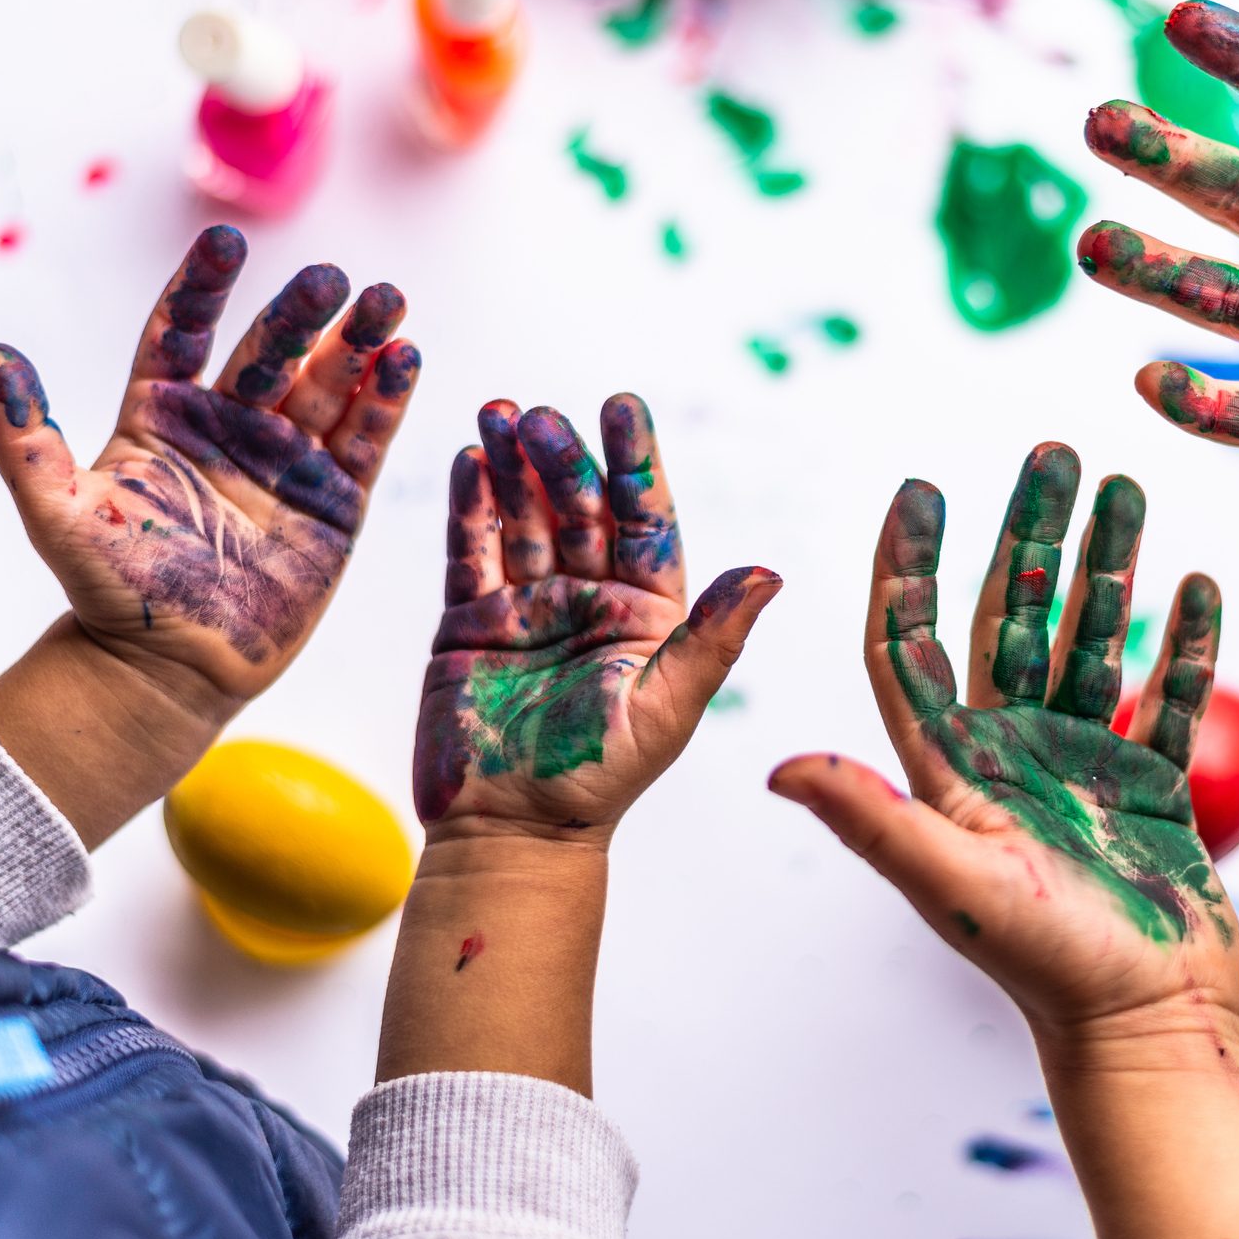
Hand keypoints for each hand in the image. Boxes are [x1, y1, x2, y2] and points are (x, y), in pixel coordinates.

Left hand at [0, 226, 419, 720]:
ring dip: (360, 339)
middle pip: (272, 349)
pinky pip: (365, 438)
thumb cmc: (109, 594)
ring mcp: (285, 460)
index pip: (182, 331)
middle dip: (303, 311)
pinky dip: (387, 398)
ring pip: (329, 382)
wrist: (170, 672)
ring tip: (389, 299)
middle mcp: (229, 425)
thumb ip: (21, 436)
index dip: (203, 286)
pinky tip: (405, 357)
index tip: (224, 241)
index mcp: (162, 416)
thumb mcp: (54, 512)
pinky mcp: (333, 500)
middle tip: (333, 278)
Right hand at [414, 394, 780, 843]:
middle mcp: (592, 600)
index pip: (645, 520)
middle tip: (541, 417)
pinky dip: (471, 506)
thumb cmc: (601, 780)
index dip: (635, 463)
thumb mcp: (669, 706)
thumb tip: (770, 572)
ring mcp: (531, 606)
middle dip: (561, 459)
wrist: (513, 832)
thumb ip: (713, 636)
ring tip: (499, 411)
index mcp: (648, 613)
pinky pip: (473, 551)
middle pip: (579, 509)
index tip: (623, 407)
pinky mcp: (475, 621)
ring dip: (513, 465)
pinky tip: (469, 459)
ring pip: (524, 519)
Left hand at [770, 444, 1238, 1037]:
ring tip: (1126, 486)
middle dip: (1031, 533)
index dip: (908, 567)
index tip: (916, 489)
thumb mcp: (954, 885)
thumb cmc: (1046, 971)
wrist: (1148, 1032)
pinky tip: (1196, 583)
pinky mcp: (1149, 790)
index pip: (915, 647)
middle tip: (1052, 452)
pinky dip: (1182, 643)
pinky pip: (1169, 697)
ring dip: (1109, 565)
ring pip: (1093, 640)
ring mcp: (1083, 767)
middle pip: (1012, 619)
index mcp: (953, 770)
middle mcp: (1011, 755)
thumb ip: (876, 818)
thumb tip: (778, 765)